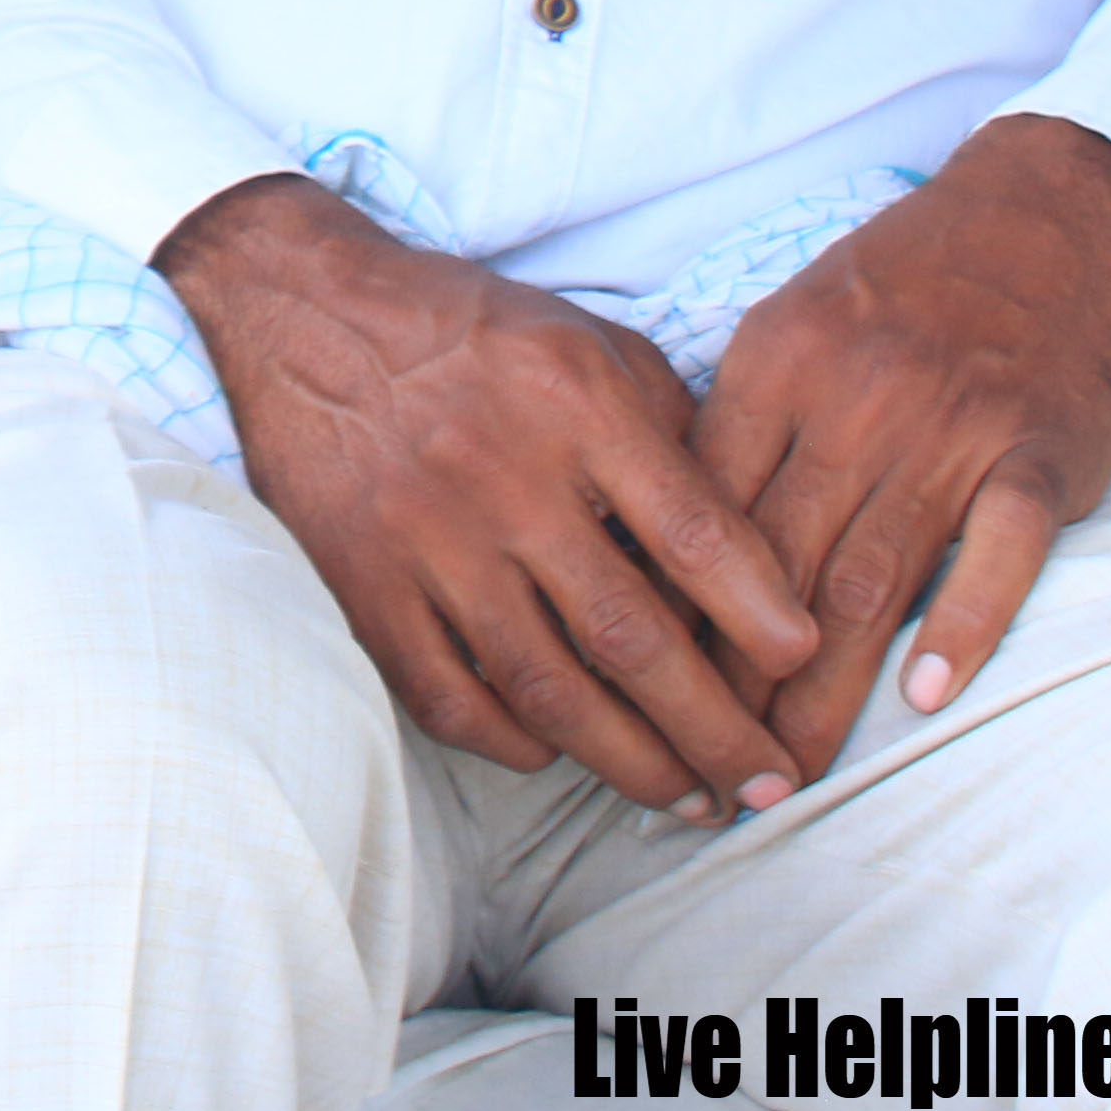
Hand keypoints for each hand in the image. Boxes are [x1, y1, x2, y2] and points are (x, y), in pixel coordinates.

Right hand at [160, 174, 817, 818]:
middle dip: (712, 726)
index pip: (690, 528)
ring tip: (688, 798)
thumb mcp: (592, 342)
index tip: (804, 660)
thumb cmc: (473, 331)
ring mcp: (425, 538)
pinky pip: (448, 695)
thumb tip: (748, 547)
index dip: (756, 609)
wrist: (306, 312)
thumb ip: (673, 430)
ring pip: (546, 685)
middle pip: (628, 632)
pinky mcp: (362, 582)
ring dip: (629, 759)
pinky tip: (557, 754)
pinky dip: (513, 740)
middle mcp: (503, 476)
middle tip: (769, 784)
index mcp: (575, 404)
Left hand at [689, 115, 1110, 782]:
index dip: (671, 614)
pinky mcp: (1037, 454)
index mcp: (779, 363)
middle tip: (707, 773)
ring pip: (871, 575)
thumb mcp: (796, 322)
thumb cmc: (906, 285)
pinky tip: (925, 697)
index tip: (643, 697)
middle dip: (734, 681)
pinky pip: (998, 551)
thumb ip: (741, 423)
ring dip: (826, 688)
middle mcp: (857, 398)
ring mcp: (951, 428)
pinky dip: (962, 624)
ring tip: (789, 773)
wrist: (1048, 214)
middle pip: (777, 563)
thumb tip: (661, 530)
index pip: (703, 510)